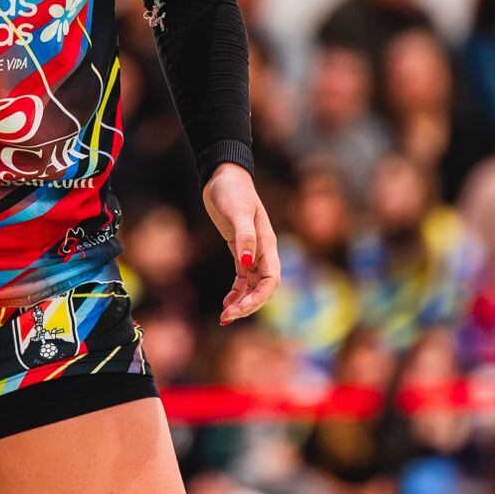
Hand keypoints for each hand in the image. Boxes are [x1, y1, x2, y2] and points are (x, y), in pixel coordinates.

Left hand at [202, 164, 278, 322]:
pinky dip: (236, 292)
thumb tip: (247, 263)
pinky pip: (242, 278)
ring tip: (225, 317)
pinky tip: (226, 302)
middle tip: (227, 318)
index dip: (259, 298)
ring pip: (252, 286)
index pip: (272, 280)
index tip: (240, 308)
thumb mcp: (238, 212)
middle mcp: (263, 251)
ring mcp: (252, 251)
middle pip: (263, 288)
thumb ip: (245, 237)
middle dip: (248, 305)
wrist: (223, 175)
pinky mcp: (240, 249)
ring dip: (241, 302)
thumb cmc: (233, 190)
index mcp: (268, 244)